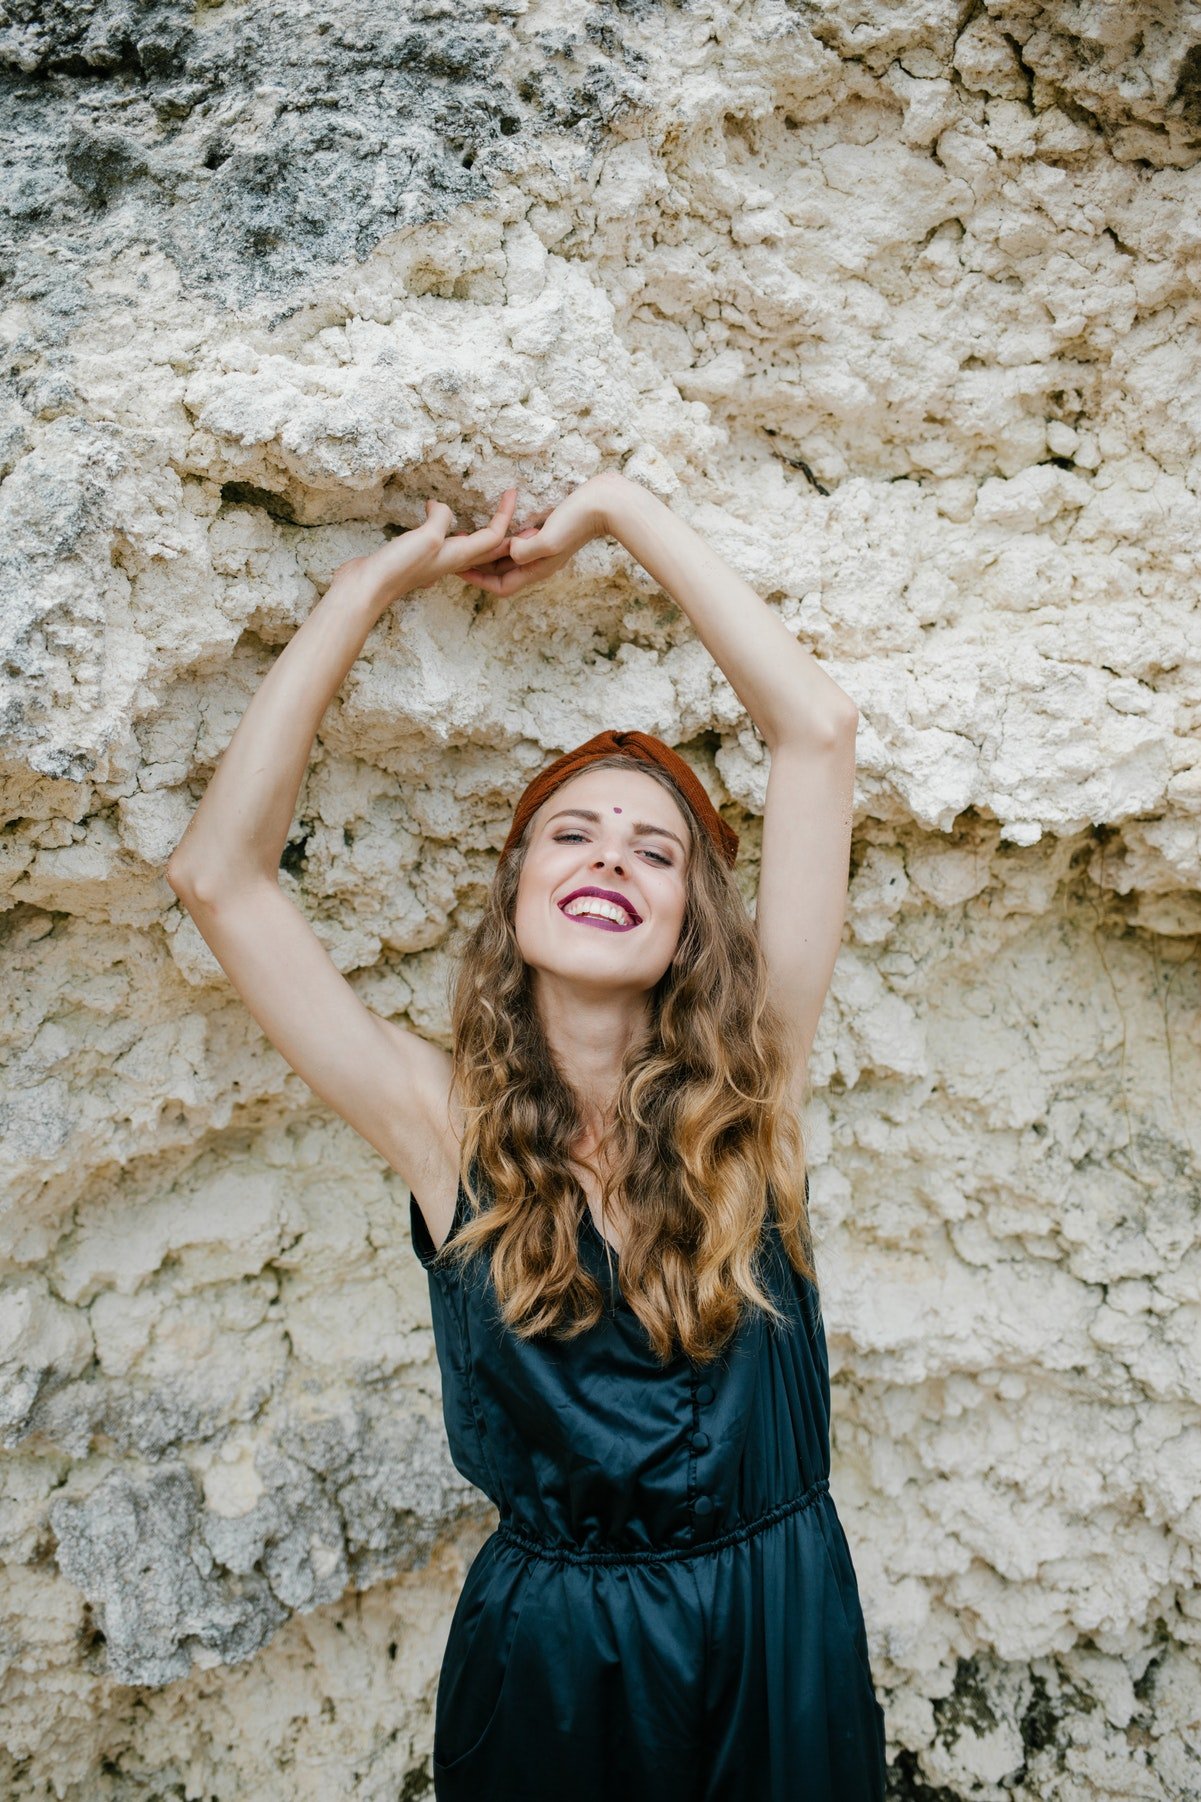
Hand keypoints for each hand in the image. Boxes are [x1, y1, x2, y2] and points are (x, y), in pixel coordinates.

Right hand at [332, 489, 519, 610]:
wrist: (367, 588)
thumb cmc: (399, 567)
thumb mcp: (427, 537)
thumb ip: (441, 519)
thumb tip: (439, 507)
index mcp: (460, 556)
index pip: (494, 536)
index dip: (505, 514)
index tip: (512, 492)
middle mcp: (452, 561)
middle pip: (487, 547)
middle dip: (504, 530)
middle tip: (512, 511)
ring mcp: (435, 562)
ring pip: (467, 547)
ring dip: (480, 532)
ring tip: (486, 517)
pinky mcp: (418, 559)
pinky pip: (444, 543)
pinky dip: (450, 530)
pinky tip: (440, 522)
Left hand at [456, 473, 617, 596]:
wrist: (606, 503)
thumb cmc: (578, 520)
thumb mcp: (550, 538)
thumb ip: (527, 549)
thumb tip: (509, 552)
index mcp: (538, 569)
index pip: (501, 586)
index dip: (478, 581)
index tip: (458, 570)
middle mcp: (539, 562)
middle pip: (502, 574)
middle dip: (479, 567)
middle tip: (457, 555)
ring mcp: (544, 549)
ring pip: (509, 558)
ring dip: (490, 553)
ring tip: (470, 541)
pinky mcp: (548, 533)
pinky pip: (519, 542)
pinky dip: (504, 538)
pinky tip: (496, 527)